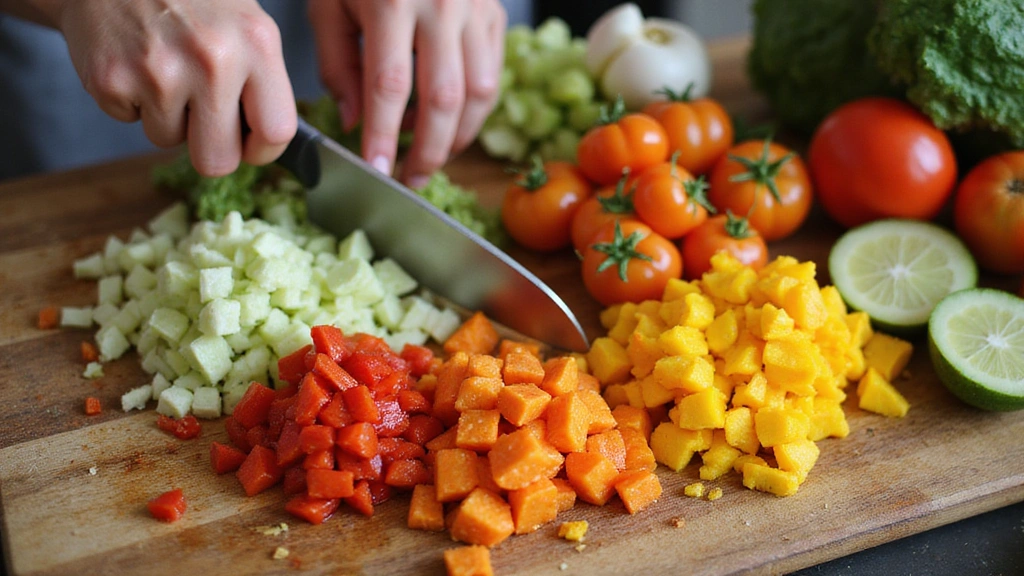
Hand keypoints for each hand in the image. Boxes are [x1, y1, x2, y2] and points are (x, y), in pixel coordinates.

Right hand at [56, 0, 297, 176]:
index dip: (262, 150)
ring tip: (161, 66)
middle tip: (200, 117)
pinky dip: (131, 99)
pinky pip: (129, 121)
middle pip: (217, 161)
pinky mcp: (112, 79)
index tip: (249, 146)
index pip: (276, 131)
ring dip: (166, 115)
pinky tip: (134, 60)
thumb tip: (266, 139)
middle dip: (209, 149)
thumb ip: (260, 79)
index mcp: (256, 44)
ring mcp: (159, 72)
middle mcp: (213, 60)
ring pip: (168, 140)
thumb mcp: (244, 22)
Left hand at [308, 0, 506, 186]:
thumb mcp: (329, 4)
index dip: (383, 135)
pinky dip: (475, 112)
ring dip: (457, 137)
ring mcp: (475, 10)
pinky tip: (452, 126)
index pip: (389, 86)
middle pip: (442, 98)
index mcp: (391, 1)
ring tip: (431, 157)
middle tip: (410, 179)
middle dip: (427, 150)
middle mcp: (441, 5)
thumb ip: (338, 63)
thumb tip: (356, 122)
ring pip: (479, 93)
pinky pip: (493, 76)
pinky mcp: (494, 14)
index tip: (377, 170)